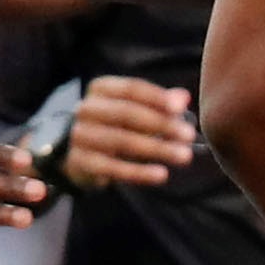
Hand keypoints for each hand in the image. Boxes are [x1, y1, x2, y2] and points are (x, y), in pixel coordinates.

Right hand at [61, 73, 199, 188]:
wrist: (75, 155)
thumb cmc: (115, 127)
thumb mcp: (136, 110)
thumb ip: (160, 103)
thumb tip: (183, 98)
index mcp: (101, 89)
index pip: (131, 89)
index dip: (156, 98)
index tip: (180, 109)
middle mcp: (86, 108)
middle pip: (126, 113)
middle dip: (161, 124)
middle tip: (189, 136)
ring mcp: (79, 135)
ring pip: (121, 141)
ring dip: (156, 149)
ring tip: (184, 156)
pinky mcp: (79, 162)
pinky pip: (112, 168)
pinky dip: (139, 172)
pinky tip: (161, 175)